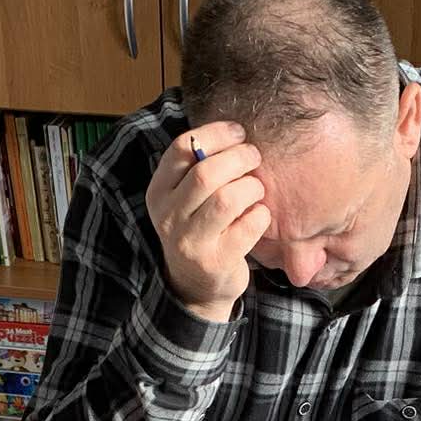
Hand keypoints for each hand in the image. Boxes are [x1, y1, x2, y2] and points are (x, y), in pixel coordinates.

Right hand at [144, 122, 269, 321]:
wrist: (195, 289)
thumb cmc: (198, 231)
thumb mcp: (184, 199)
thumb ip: (198, 168)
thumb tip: (234, 131)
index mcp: (159, 192)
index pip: (182, 148)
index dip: (215, 134)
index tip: (238, 132)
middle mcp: (169, 216)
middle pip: (206, 172)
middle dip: (239, 158)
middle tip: (255, 157)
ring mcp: (191, 242)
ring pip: (227, 198)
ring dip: (251, 187)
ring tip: (255, 189)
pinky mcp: (217, 261)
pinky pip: (248, 226)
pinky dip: (260, 215)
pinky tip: (258, 216)